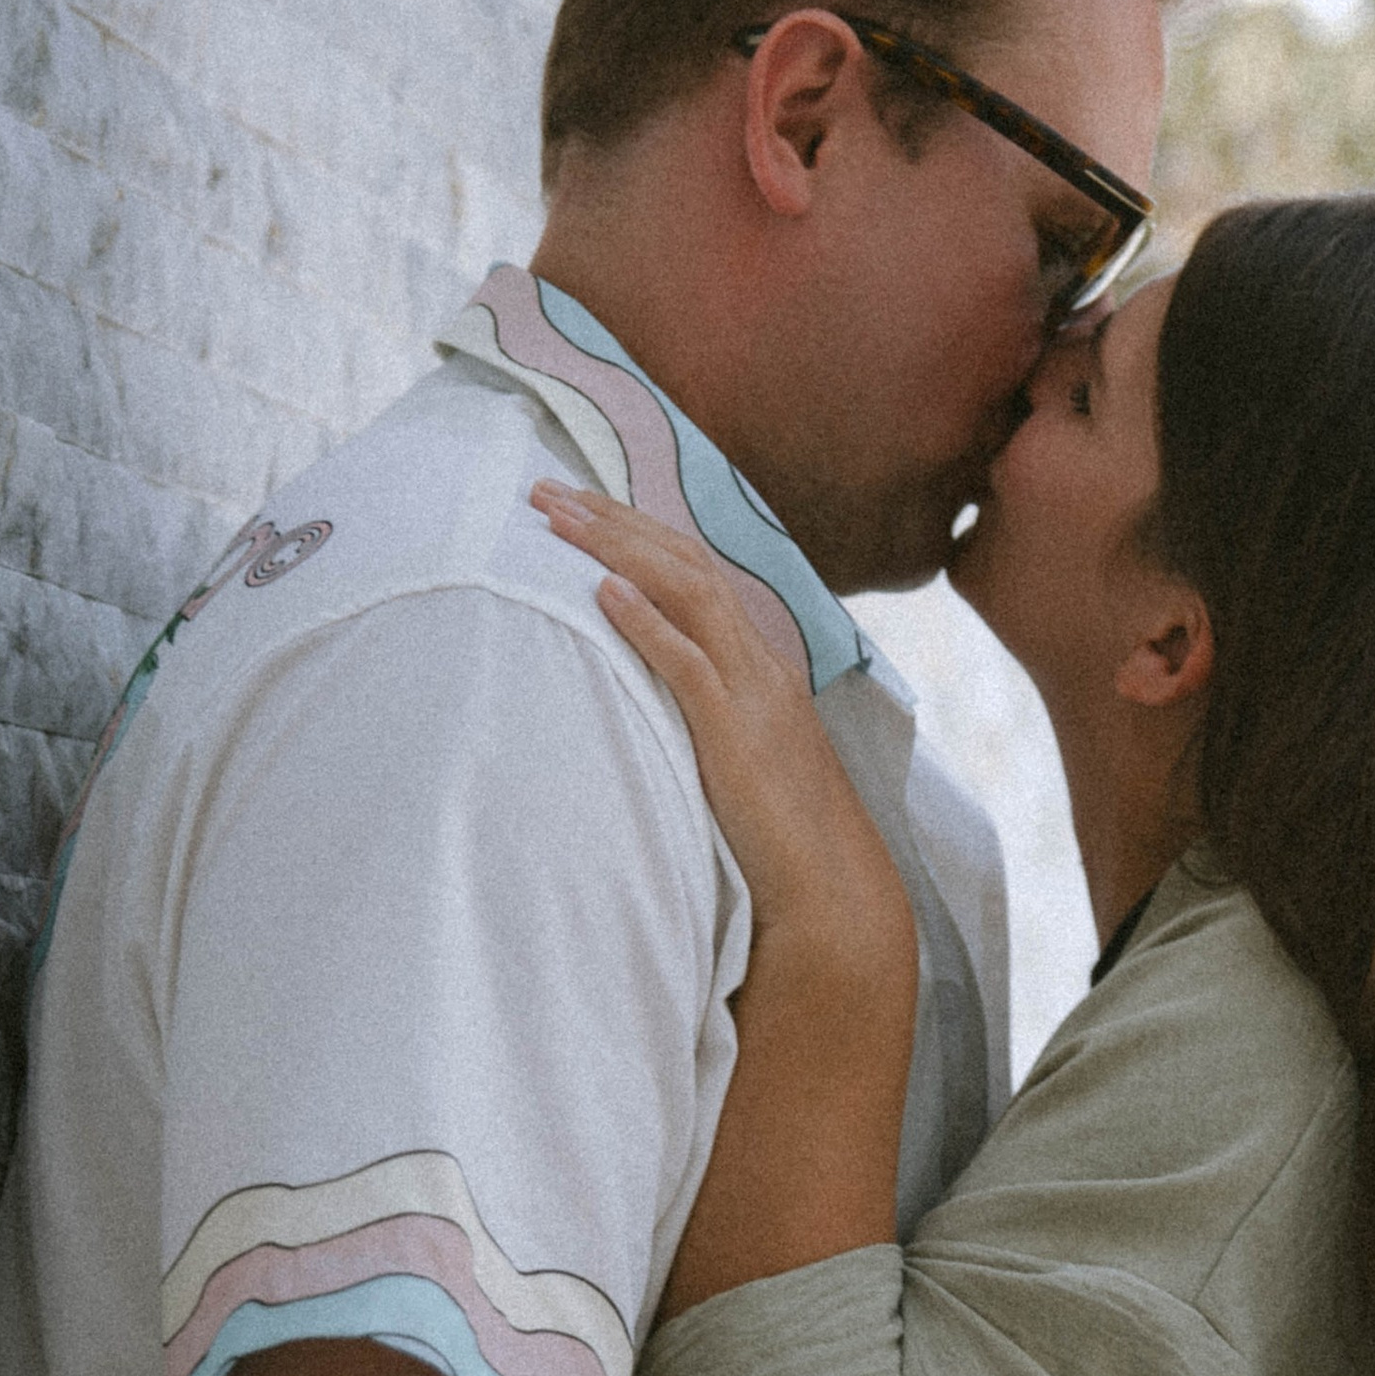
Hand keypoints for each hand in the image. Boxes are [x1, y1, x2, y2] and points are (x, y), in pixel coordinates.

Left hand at [532, 481, 915, 992]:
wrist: (830, 887)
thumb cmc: (780, 834)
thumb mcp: (738, 756)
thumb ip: (702, 711)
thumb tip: (647, 687)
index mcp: (760, 663)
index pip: (695, 570)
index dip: (635, 529)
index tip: (576, 503)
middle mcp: (760, 662)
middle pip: (685, 563)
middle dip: (613, 519)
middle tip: (543, 489)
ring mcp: (753, 693)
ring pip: (687, 593)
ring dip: (618, 550)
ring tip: (557, 520)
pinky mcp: (737, 735)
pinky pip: (689, 665)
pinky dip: (648, 623)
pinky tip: (604, 592)